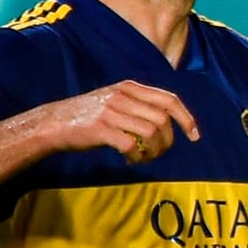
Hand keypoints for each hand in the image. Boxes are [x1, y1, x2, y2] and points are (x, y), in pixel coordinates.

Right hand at [40, 81, 199, 163]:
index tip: (195, 136)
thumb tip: (167, 120)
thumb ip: (138, 104)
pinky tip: (131, 160)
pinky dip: (137, 156)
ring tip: (145, 158)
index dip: (187, 118)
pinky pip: (132, 145)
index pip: (169, 99)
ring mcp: (111, 112)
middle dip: (168, 140)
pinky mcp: (101, 129)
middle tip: (160, 153)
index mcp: (130, 86)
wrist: (52, 123)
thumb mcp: (114, 99)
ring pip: (151, 132)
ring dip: (154, 150)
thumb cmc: (86, 116)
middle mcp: (123, 96)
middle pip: (163, 119)